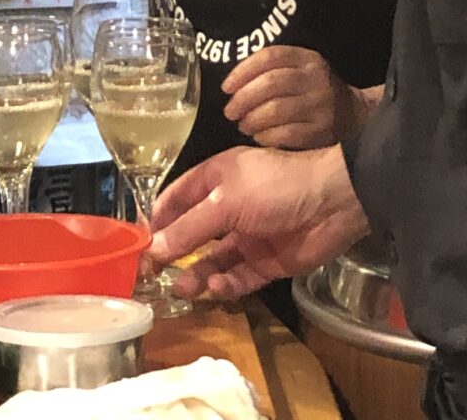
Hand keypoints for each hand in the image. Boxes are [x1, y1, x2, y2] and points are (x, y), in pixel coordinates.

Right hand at [150, 144, 367, 299]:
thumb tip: (152, 249)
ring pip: (211, 260)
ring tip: (183, 287)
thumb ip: (189, 228)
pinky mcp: (265, 262)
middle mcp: (228, 207)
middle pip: (192, 233)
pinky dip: (224, 284)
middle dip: (171, 252)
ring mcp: (247, 236)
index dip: (156, 219)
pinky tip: (214, 287)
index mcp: (217, 179)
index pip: (177, 198)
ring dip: (196, 273)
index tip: (134, 244)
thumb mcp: (226, 202)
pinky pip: (236, 277)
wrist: (332, 204)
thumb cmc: (275, 188)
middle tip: (149, 276)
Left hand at [222, 46, 376, 148]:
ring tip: (244, 125)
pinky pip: (284, 134)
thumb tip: (233, 85)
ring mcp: (320, 105)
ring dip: (251, 120)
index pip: (270, 56)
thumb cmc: (314, 92)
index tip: (226, 87)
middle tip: (230, 111)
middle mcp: (315, 79)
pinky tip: (259, 137)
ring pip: (274, 110)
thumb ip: (273, 70)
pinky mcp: (321, 131)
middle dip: (242, 99)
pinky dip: (265, 136)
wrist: (353, 116)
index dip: (242, 71)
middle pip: (269, 84)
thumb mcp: (301, 70)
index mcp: (307, 58)